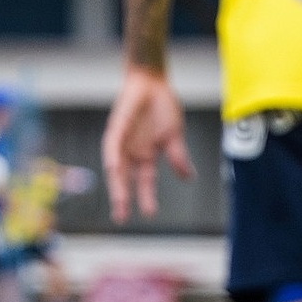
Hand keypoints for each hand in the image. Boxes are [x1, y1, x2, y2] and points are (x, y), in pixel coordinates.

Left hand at [102, 66, 193, 222]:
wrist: (154, 83)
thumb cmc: (162, 107)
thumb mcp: (174, 136)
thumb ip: (179, 157)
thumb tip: (189, 178)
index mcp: (145, 155)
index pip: (144, 181)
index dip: (146, 197)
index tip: (150, 214)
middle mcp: (131, 151)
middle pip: (125, 179)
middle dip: (123, 198)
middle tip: (122, 218)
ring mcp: (122, 140)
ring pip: (115, 166)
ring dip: (116, 183)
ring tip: (119, 199)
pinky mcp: (117, 126)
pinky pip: (112, 145)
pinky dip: (113, 157)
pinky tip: (114, 167)